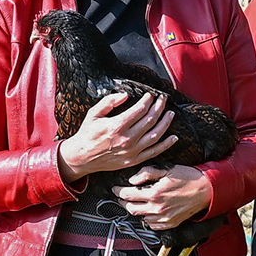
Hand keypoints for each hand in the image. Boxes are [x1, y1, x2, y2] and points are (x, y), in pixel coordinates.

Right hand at [56, 90, 176, 180]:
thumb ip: (109, 102)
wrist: (82, 157)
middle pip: (150, 120)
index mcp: (116, 126)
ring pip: (155, 135)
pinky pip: (154, 152)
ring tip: (170, 113)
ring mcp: (132, 151)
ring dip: (165, 123)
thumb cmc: (87, 134)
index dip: (148, 100)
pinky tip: (173, 137)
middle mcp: (126, 139)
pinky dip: (166, 144)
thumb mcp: (93, 114)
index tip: (150, 95)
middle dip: (159, 107)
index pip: (140, 110)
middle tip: (163, 99)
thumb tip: (125, 94)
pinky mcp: (133, 161)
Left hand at [114, 165, 211, 229]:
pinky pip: (152, 224)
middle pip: (131, 208)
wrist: (206, 191)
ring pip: (141, 217)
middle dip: (124, 202)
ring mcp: (163, 219)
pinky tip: (149, 210)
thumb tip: (132, 180)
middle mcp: (157, 209)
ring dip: (136, 210)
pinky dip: (147, 218)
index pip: (128, 195)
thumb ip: (147, 173)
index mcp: (155, 194)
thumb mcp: (167, 169)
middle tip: (122, 196)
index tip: (116, 189)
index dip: (119, 191)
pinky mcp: (170, 224)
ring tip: (136, 202)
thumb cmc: (188, 178)